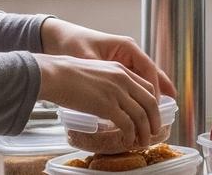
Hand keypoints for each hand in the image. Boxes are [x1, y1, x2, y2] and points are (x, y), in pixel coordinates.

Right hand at [34, 54, 160, 147]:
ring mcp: (116, 92)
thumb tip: (109, 98)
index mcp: (121, 69)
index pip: (147, 86)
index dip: (153, 102)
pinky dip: (131, 135)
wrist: (56, 74)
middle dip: (155, 119)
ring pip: (141, 115)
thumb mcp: (96, 71)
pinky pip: (126, 124)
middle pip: (149, 101)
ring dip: (146, 131)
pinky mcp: (107, 105)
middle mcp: (123, 79)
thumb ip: (107, 81)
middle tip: (155, 130)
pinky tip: (128, 140)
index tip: (152, 113)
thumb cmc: (68, 74)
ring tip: (144, 141)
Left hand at [40, 18, 177, 98]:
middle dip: (160, 89)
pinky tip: (144, 103)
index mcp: (126, 47)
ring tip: (163, 107)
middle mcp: (129, 52)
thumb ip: (101, 75)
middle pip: (150, 72)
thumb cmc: (74, 44)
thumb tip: (112, 94)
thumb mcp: (87, 59)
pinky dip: (140, 91)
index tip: (156, 104)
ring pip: (143, 77)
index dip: (155, 86)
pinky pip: (133, 80)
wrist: (60, 38)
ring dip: (152, 91)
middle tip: (170, 106)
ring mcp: (124, 59)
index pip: (148, 68)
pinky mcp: (117, 67)